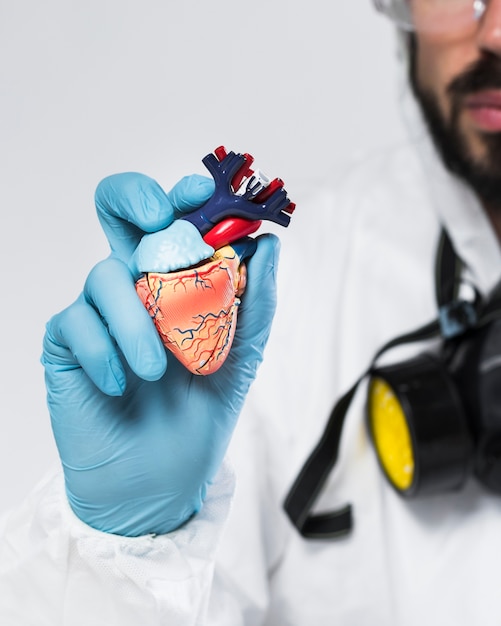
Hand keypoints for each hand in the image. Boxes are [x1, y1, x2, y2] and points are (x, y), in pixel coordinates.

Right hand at [42, 172, 279, 535]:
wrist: (158, 482)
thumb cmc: (198, 417)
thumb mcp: (240, 359)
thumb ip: (255, 305)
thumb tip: (270, 247)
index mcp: (176, 285)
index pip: (174, 224)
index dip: (182, 198)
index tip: (204, 193)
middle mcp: (135, 288)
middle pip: (118, 214)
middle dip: (134, 198)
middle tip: (158, 219)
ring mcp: (99, 314)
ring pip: (104, 275)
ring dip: (135, 320)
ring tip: (157, 371)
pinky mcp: (68, 344)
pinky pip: (75, 322)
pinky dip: (102, 350)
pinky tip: (119, 386)